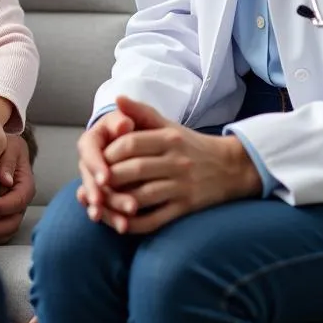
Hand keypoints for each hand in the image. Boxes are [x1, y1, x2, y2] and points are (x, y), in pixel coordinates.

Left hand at [0, 133, 35, 245]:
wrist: (2, 146)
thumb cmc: (6, 146)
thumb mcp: (9, 147)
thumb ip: (7, 162)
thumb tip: (6, 181)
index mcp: (25, 184)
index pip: (19, 200)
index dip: (3, 206)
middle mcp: (20, 200)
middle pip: (14, 220)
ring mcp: (12, 209)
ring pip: (7, 229)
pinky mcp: (3, 215)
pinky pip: (0, 232)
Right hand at [76, 106, 134, 219]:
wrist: (138, 138)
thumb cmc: (133, 125)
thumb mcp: (133, 117)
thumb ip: (129, 115)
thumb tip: (124, 121)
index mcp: (91, 139)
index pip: (88, 152)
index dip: (96, 165)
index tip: (106, 178)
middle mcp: (88, 161)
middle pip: (90, 179)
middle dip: (102, 194)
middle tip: (120, 205)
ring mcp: (93, 180)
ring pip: (96, 197)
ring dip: (109, 211)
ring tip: (124, 222)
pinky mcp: (103, 194)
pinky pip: (104, 208)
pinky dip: (112, 218)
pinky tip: (124, 227)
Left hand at [78, 95, 260, 233]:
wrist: (230, 167)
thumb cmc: (190, 145)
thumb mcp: (169, 125)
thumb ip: (141, 112)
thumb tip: (118, 98)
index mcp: (169, 138)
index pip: (131, 142)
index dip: (109, 152)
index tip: (95, 159)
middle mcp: (176, 161)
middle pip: (135, 169)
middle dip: (109, 178)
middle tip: (91, 183)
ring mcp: (182, 186)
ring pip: (144, 196)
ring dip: (118, 202)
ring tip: (100, 203)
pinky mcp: (186, 208)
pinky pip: (157, 219)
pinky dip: (136, 223)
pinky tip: (120, 222)